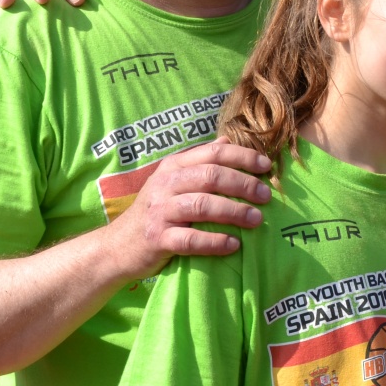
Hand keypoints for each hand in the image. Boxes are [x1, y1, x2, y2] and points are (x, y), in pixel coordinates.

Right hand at [109, 139, 272, 278]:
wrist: (118, 246)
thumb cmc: (157, 211)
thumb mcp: (173, 180)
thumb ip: (199, 160)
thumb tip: (228, 139)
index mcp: (173, 166)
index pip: (213, 153)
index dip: (243, 157)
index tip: (267, 167)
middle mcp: (166, 184)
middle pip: (211, 176)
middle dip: (243, 184)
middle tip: (266, 196)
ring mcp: (160, 211)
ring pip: (202, 206)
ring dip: (234, 212)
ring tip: (257, 220)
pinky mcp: (158, 239)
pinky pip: (191, 239)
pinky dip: (215, 242)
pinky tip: (233, 245)